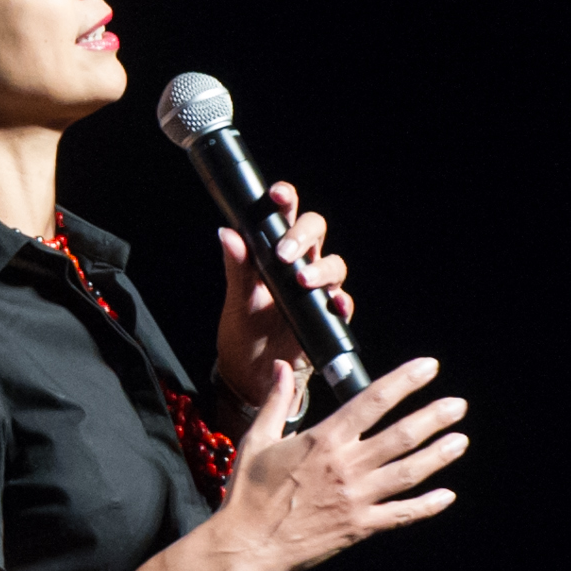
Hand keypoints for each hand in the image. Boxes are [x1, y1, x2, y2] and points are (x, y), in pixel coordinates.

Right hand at [209, 357, 467, 570]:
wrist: (245, 546)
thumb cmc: (247, 493)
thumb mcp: (257, 439)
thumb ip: (276, 401)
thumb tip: (283, 368)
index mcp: (323, 440)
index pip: (373, 400)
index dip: (406, 381)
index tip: (429, 367)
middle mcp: (346, 466)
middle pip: (402, 435)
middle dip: (434, 417)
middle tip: (458, 406)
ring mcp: (356, 498)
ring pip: (409, 472)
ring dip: (438, 455)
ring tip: (460, 441)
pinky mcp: (359, 526)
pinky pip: (401, 514)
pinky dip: (427, 506)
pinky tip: (447, 496)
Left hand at [215, 181, 354, 405]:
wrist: (250, 375)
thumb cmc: (242, 332)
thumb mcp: (235, 299)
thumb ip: (236, 267)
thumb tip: (227, 233)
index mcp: (274, 254)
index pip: (285, 216)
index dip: (286, 200)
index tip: (278, 195)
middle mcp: (299, 266)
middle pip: (316, 231)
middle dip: (303, 234)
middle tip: (284, 252)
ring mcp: (316, 291)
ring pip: (333, 264)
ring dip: (321, 268)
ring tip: (302, 280)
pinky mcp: (327, 318)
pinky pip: (343, 303)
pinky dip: (341, 301)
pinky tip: (332, 303)